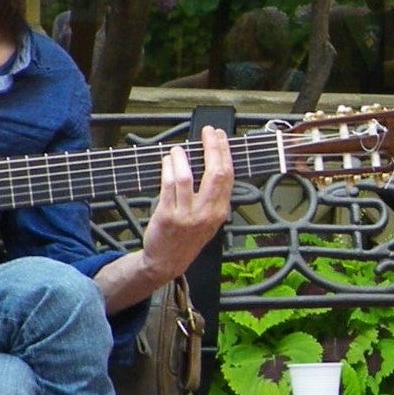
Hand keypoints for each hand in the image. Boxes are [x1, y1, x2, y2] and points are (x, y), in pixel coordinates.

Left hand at [138, 127, 233, 281]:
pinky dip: (169, 167)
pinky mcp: (167, 215)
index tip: (220, 136)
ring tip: (179, 149)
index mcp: (220, 211)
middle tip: (207, 132)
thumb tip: (211, 163)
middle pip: (214, 173)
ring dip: (183, 157)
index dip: (224, 152)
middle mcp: (207, 213)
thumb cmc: (187, 238)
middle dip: (212, 147)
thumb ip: (213, 197)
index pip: (228, 176)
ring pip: (187, 177)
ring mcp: (187, 215)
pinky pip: (168, 185)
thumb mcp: (209, 221)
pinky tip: (168, 160)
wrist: (166, 262)